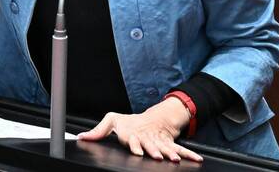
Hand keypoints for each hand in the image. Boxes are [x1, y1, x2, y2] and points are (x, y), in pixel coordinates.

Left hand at [77, 99, 202, 162]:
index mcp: (133, 134)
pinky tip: (196, 160)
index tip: (137, 150)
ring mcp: (159, 142)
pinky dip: (188, 155)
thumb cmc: (130, 122)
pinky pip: (180, 150)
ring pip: (166, 149)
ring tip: (175, 159)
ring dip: (171, 154)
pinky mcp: (169, 145)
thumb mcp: (112, 121)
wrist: (151, 119)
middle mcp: (147, 139)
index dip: (135, 145)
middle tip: (158, 156)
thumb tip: (81, 136)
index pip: (133, 140)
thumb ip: (97, 131)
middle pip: (151, 146)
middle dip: (154, 151)